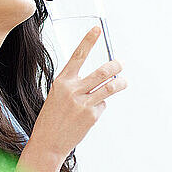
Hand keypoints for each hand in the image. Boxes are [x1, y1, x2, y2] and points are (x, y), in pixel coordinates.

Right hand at [31, 26, 127, 159]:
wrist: (48, 142)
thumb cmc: (51, 118)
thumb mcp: (57, 96)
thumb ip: (74, 85)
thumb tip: (98, 80)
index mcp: (61, 81)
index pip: (78, 56)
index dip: (88, 41)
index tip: (97, 29)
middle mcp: (73, 90)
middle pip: (102, 72)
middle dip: (115, 66)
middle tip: (120, 63)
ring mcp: (83, 103)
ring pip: (110, 87)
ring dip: (120, 83)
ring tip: (123, 81)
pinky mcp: (91, 116)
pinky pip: (102, 105)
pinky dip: (100, 105)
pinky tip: (90, 113)